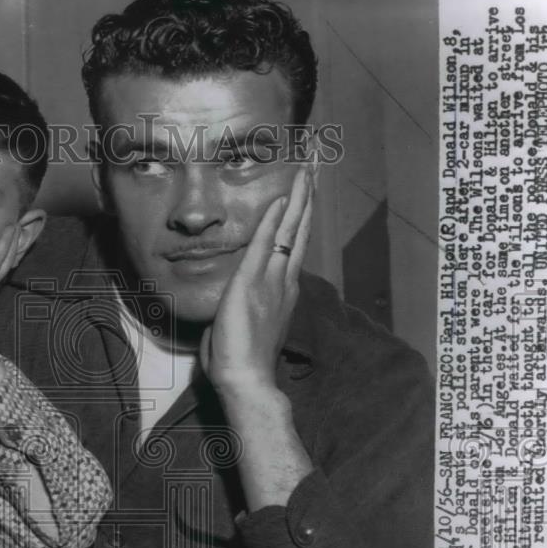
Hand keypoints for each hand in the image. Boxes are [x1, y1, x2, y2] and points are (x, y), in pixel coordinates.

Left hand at [200, 163, 314, 393]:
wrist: (246, 380)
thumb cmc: (240, 362)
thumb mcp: (240, 325)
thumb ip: (239, 307)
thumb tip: (230, 302)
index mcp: (282, 290)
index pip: (293, 245)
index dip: (299, 218)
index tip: (305, 194)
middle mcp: (283, 281)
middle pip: (299, 230)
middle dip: (307, 196)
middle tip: (316, 167)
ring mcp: (272, 280)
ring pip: (290, 231)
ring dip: (299, 198)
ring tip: (309, 170)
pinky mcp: (252, 282)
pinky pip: (264, 244)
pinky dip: (274, 220)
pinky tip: (282, 198)